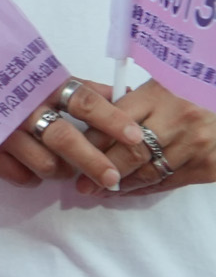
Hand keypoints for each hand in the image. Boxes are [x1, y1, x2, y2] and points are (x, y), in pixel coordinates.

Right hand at [0, 80, 134, 189]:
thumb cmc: (4, 81)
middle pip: (66, 138)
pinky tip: (31, 166)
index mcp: (41, 86)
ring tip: (62, 165)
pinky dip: (32, 176)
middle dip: (94, 161)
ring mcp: (1, 132)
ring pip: (46, 164)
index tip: (135, 136)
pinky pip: (21, 176)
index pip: (83, 102)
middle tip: (112, 178)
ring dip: (61, 169)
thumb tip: (124, 94)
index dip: (111, 119)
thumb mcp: (42, 76)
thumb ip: (82, 87)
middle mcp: (23, 109)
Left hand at [63, 79, 215, 196]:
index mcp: (160, 95)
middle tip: (81, 184)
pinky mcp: (208, 166)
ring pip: (148, 173)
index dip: (91, 143)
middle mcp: (178, 121)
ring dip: (120, 185)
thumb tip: (92, 126)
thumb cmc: (191, 91)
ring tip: (99, 190)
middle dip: (101, 170)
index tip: (73, 154)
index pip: (114, 123)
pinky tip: (128, 191)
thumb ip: (131, 103)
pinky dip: (144, 189)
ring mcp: (195, 145)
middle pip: (130, 153)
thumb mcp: (161, 85)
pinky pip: (168, 183)